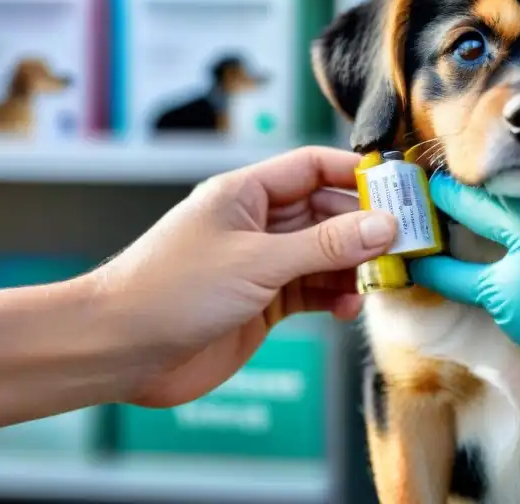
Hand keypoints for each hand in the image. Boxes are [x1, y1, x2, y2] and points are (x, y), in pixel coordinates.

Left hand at [87, 146, 396, 407]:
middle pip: (325, 212)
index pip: (313, 168)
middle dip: (364, 227)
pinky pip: (312, 290)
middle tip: (403, 245)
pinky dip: (334, 297)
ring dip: (353, 267)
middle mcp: (256, 223)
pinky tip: (347, 308)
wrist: (116, 350)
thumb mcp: (257, 261)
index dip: (356, 174)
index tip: (398, 188)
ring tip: (379, 282)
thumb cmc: (170, 290)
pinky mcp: (261, 303)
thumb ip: (324, 245)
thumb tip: (384, 225)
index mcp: (246, 194)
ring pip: (323, 254)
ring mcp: (259, 264)